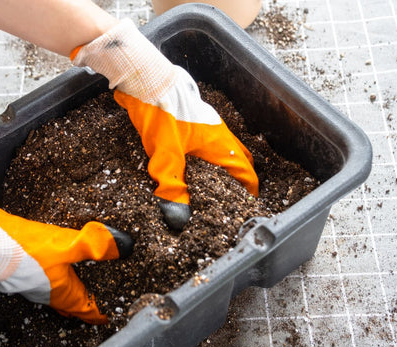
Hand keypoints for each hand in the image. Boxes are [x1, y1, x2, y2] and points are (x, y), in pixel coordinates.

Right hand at [0, 200, 133, 323]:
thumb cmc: (25, 249)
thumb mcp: (67, 245)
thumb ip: (93, 245)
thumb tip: (120, 247)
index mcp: (62, 290)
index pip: (84, 308)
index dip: (97, 313)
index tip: (105, 318)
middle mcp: (47, 291)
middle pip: (69, 302)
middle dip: (82, 304)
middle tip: (93, 305)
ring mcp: (32, 281)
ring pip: (54, 291)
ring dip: (67, 290)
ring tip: (77, 286)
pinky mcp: (20, 269)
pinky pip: (42, 278)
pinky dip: (52, 275)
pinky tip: (52, 264)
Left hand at [71, 19, 258, 229]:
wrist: (147, 81)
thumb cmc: (160, 113)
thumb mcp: (165, 155)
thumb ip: (172, 186)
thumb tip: (177, 216)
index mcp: (220, 143)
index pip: (245, 171)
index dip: (249, 190)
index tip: (246, 205)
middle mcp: (220, 134)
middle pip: (241, 159)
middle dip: (240, 178)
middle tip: (233, 196)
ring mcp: (209, 125)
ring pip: (227, 149)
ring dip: (226, 166)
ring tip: (215, 184)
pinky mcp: (195, 121)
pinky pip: (212, 142)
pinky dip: (212, 156)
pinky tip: (196, 164)